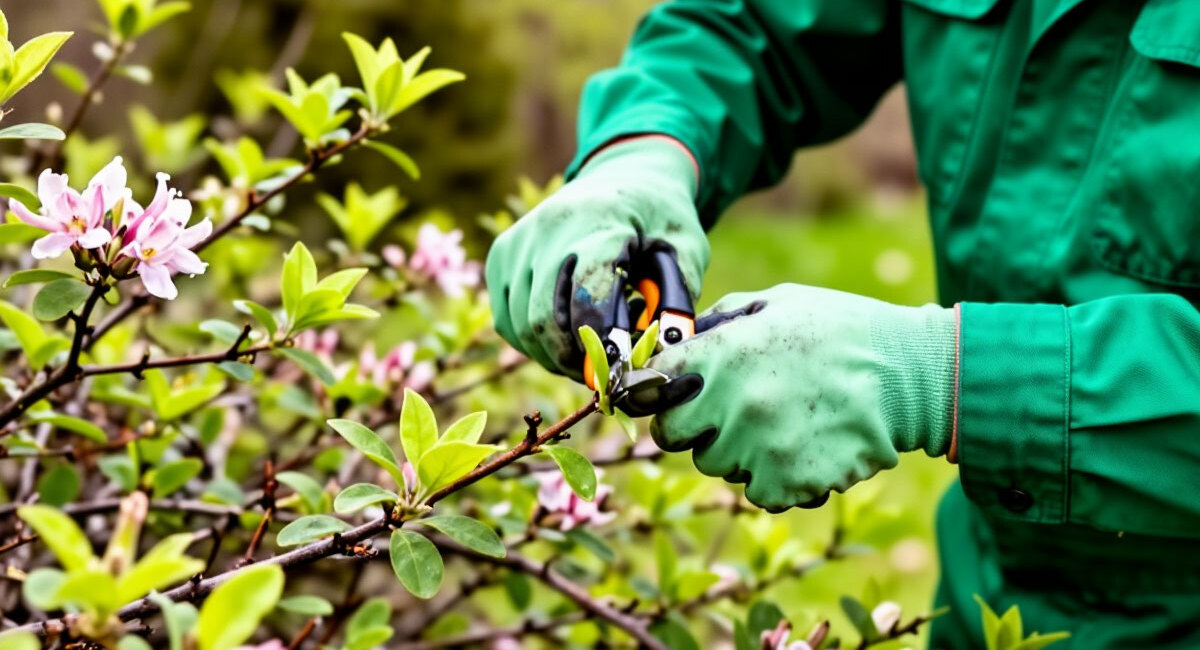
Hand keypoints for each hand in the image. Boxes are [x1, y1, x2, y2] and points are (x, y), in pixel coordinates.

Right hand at [485, 137, 708, 377]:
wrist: (625, 174)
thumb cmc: (660, 218)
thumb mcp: (687, 250)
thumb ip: (676, 301)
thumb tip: (657, 355)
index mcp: (600, 220)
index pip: (587, 298)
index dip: (602, 346)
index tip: (623, 370)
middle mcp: (548, 226)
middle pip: (545, 319)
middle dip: (575, 360)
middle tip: (604, 375)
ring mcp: (518, 240)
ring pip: (521, 326)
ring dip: (554, 356)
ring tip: (588, 354)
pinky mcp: (502, 254)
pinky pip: (506, 319)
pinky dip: (532, 342)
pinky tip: (564, 338)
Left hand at [644, 284, 956, 511]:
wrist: (911, 374)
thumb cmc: (843, 330)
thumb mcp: (778, 302)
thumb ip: (722, 321)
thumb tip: (681, 340)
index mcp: (723, 353)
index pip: (651, 384)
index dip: (656, 388)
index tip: (668, 392)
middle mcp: (733, 402)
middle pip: (672, 435)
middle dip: (691, 425)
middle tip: (726, 412)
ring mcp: (760, 447)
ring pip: (716, 465)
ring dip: (736, 451)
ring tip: (779, 423)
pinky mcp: (789, 482)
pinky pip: (757, 492)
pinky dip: (774, 478)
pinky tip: (801, 449)